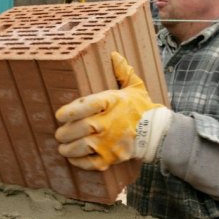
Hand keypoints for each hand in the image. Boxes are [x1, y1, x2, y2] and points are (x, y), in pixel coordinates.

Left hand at [55, 51, 172, 170]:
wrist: (158, 133)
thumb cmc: (143, 109)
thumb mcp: (135, 87)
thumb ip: (122, 72)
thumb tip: (114, 55)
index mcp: (112, 102)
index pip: (85, 105)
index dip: (69, 111)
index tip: (60, 115)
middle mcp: (108, 122)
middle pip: (80, 127)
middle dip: (65, 132)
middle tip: (60, 133)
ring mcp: (109, 142)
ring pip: (81, 146)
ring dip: (68, 148)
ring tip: (62, 147)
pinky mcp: (111, 157)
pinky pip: (89, 162)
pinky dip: (78, 161)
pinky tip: (73, 158)